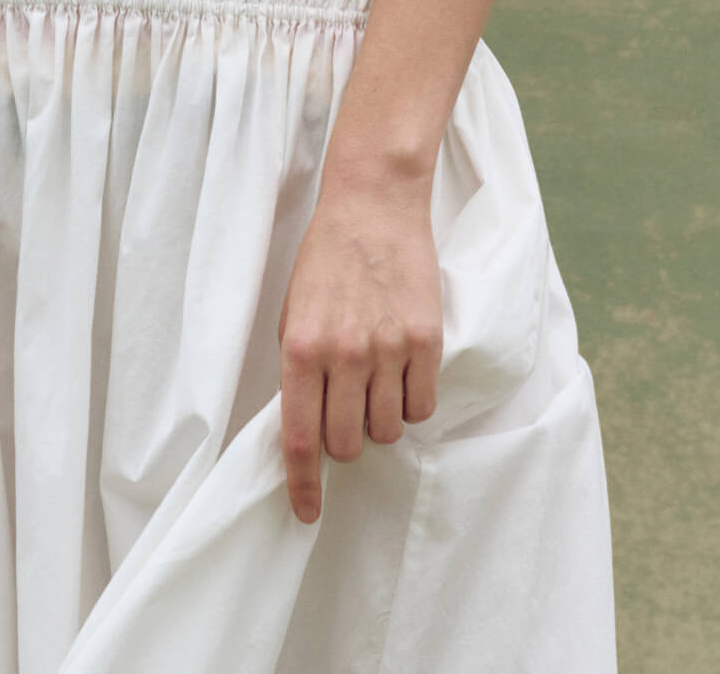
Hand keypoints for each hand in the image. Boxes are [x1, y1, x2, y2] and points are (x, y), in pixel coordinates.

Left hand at [276, 172, 442, 523]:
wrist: (373, 206)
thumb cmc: (325, 258)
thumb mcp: (293, 311)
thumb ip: (298, 369)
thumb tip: (303, 425)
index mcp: (301, 347)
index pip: (299, 438)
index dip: (302, 485)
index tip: (307, 513)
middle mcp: (344, 354)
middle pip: (346, 444)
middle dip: (343, 442)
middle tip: (344, 414)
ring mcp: (388, 349)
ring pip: (386, 430)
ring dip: (377, 419)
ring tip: (373, 381)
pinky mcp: (426, 341)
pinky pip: (421, 407)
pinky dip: (410, 403)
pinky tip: (400, 375)